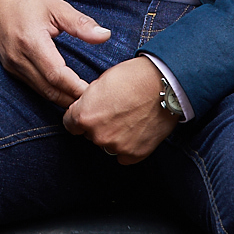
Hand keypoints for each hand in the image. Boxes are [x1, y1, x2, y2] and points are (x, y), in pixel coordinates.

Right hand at [0, 0, 111, 107]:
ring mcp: (12, 66)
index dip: (77, 87)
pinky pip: (34, 87)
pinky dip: (52, 92)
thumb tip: (105, 35)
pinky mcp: (11, 69)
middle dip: (73, 98)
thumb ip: (80, 24)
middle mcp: (18, 58)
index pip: (57, 75)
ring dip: (63, 99)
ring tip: (85, 99)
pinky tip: (67, 92)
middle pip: (50, 89)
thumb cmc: (26, 1)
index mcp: (31, 42)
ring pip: (42, 92)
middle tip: (97, 100)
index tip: (97, 91)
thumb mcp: (56, 6)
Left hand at [63, 56, 177, 164]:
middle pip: (90, 134)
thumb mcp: (100, 83)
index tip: (89, 112)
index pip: (70, 124)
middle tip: (115, 112)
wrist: (164, 85)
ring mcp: (117, 147)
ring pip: (108, 144)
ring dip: (114, 136)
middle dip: (98, 125)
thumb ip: (88, 102)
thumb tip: (85, 108)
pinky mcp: (135, 154)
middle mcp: (98, 135)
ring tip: (129, 119)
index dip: (79, 116)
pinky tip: (137, 131)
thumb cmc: (132, 78)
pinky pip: (124, 156)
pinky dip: (128, 146)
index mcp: (84, 116)